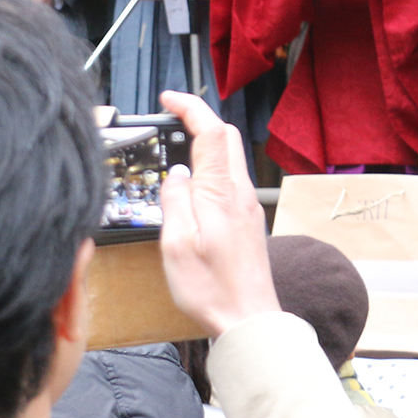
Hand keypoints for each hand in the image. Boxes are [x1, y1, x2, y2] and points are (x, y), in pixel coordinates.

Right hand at [156, 89, 280, 336]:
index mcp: (221, 191)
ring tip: (176, 151)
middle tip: (170, 119)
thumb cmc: (212, 288)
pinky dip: (211, 168)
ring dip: (205, 144)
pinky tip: (193, 186)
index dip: (190, 107)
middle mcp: (239, 192)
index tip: (169, 99)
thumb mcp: (177, 244)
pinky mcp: (248, 220)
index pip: (211, 131)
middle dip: (200, 119)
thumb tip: (175, 174)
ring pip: (230, 157)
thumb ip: (175, 201)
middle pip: (226, 137)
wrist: (248, 319)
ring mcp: (247, 205)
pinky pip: (230, 180)